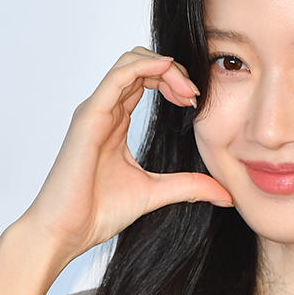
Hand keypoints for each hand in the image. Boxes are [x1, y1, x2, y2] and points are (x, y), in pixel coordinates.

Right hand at [20, 47, 232, 265]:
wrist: (67, 231)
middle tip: (195, 94)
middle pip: (140, 65)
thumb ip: (190, 186)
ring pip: (130, 63)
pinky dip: (145, 67)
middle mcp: (104, 110)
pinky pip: (118, 77)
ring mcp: (95, 110)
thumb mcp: (157, 192)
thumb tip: (226, 194)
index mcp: (115, 121)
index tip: (195, 102)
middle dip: (173, 71)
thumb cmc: (98, 211)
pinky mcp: (90, 117)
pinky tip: (169, 72)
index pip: (144, 81)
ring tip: (187, 91)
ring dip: (165, 67)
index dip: (173, 81)